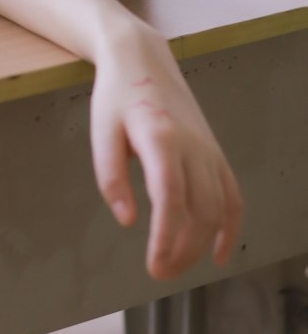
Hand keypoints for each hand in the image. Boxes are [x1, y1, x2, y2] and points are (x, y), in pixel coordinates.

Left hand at [90, 21, 241, 279]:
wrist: (143, 59)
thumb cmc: (116, 97)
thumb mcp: (101, 132)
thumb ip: (111, 177)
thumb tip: (127, 220)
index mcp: (161, 139)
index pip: (171, 199)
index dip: (166, 237)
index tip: (154, 265)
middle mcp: (193, 146)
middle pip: (201, 210)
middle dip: (184, 249)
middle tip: (159, 273)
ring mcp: (209, 149)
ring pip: (219, 207)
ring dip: (202, 244)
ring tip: (176, 267)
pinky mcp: (214, 152)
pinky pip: (232, 194)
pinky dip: (231, 226)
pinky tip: (219, 254)